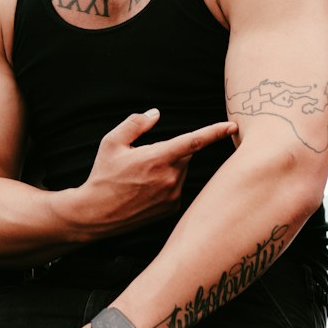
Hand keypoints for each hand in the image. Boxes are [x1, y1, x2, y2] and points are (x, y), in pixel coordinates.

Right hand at [76, 108, 237, 232]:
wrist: (96, 214)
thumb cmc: (103, 176)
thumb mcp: (111, 143)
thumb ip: (135, 123)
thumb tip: (155, 113)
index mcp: (157, 158)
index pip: (193, 141)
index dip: (214, 132)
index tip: (231, 126)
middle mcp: (170, 178)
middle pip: (185, 155)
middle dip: (172, 150)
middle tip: (146, 158)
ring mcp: (172, 195)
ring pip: (181, 171)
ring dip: (170, 167)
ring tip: (142, 177)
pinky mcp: (171, 208)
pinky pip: (177, 187)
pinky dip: (167, 183)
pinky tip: (146, 190)